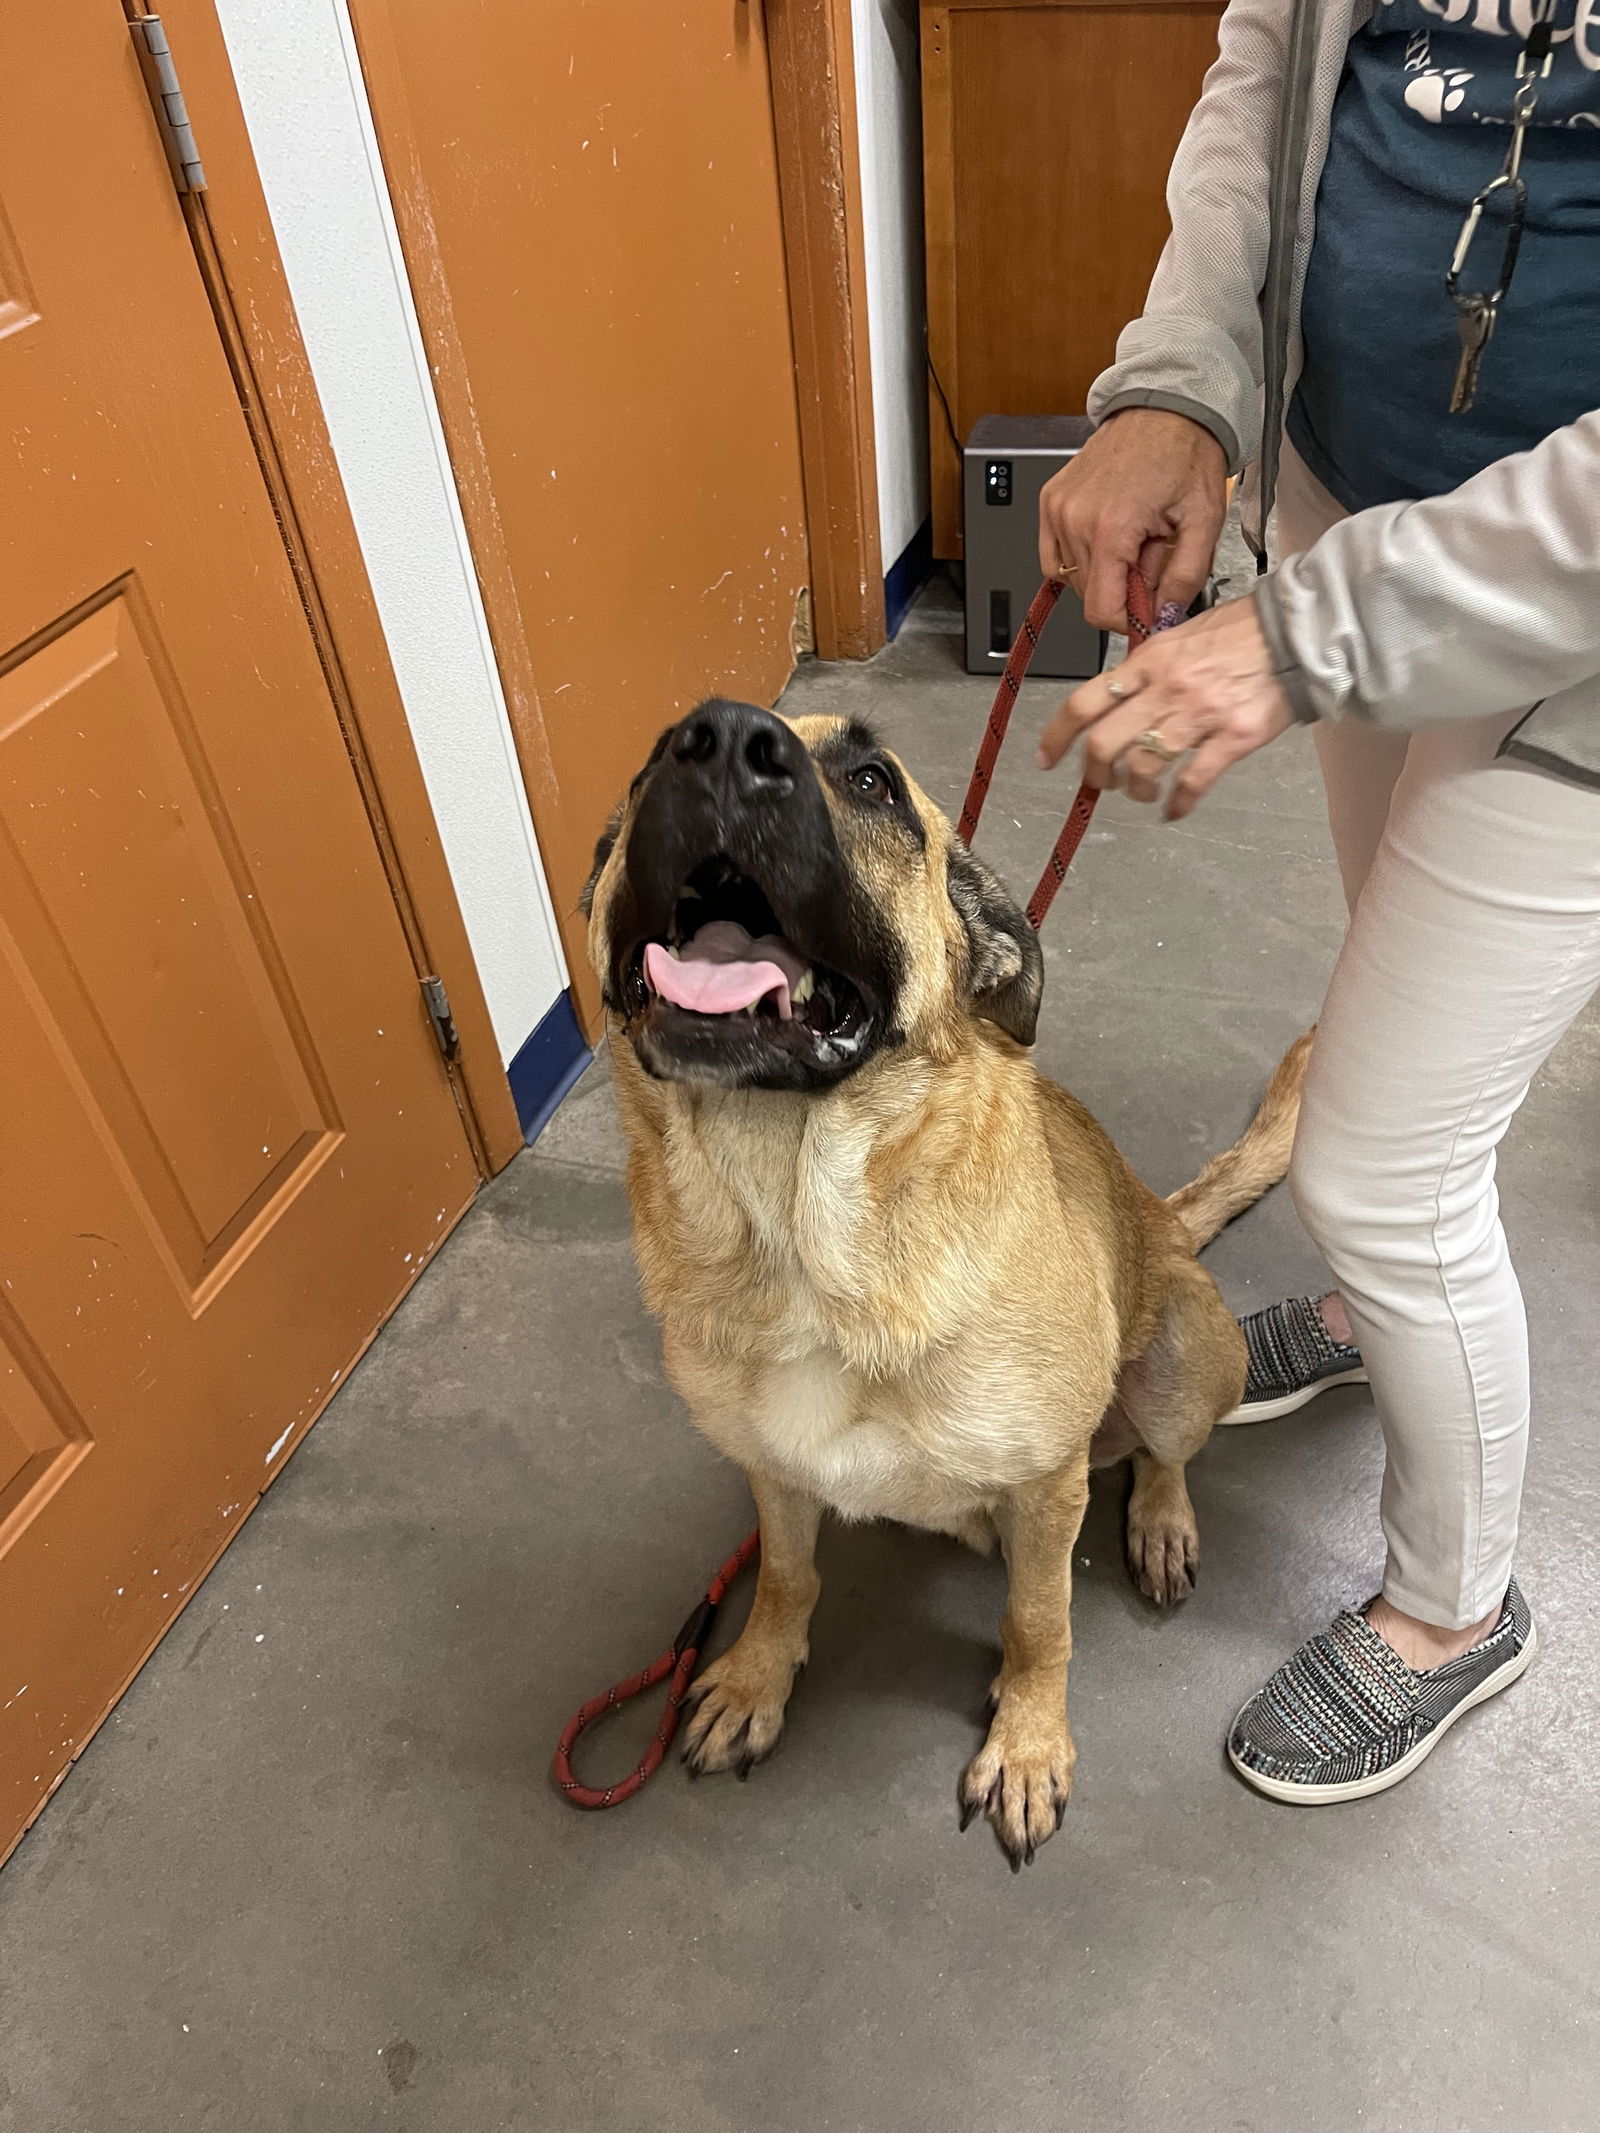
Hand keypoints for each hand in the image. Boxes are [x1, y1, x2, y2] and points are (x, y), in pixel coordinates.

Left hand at [1036, 595, 1293, 821]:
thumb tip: (1117, 697)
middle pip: (1106, 743)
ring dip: (1134, 790)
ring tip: (1141, 793)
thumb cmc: (1240, 631)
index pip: (1086, 702)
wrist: (1296, 632)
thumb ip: (1147, 669)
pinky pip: (1193, 782)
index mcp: (1149, 662)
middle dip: (1095, 772)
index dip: (1059, 735)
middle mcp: (1167, 689)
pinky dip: (1177, 804)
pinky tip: (1174, 810)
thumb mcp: (1179, 637)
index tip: (1046, 759)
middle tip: (1101, 783)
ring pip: (1143, 767)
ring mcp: (1200, 715)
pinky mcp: (1234, 738)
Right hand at [1038, 409, 1227, 631]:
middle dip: (1123, 586)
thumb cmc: (1185, 452)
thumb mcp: (1203, 522)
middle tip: (1151, 552)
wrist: (1167, 407)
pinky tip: (1109, 537)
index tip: (1148, 605)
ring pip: (1072, 578)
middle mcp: (1074, 519)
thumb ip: (1184, 579)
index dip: (1128, 619)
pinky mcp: (1050, 501)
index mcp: (1110, 528)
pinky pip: (1055, 556)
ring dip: (1104, 570)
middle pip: (1089, 595)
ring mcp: (1057, 509)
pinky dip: (1081, 557)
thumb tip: (1164, 616)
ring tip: (1133, 536)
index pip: (1100, 611)